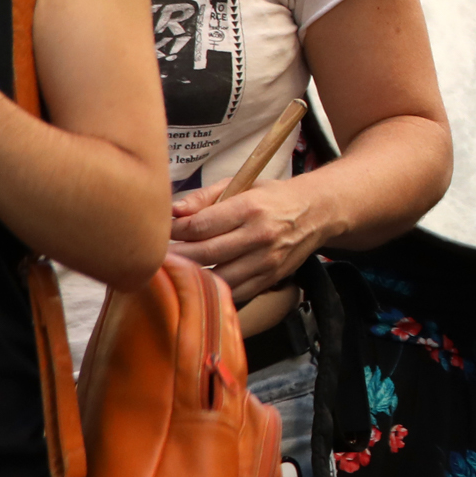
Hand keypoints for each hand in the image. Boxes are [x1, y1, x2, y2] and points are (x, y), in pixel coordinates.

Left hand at [171, 177, 325, 299]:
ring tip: (176, 269)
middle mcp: (259, 236)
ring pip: (217, 276)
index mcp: (250, 208)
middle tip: (158, 255)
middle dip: (176, 255)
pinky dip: (216, 288)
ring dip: (192, 275)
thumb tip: (174, 211)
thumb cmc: (274, 198)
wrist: (317, 213)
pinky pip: (235, 291)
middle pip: (204, 253)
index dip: (175, 230)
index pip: (201, 225)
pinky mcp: (270, 278)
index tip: (163, 231)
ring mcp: (266, 261)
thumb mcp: (242, 185)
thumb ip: (205, 197)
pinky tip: (202, 280)